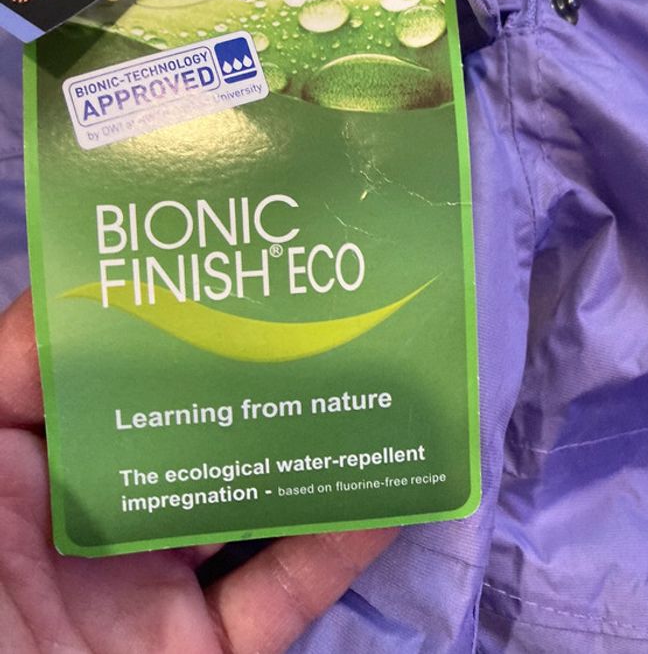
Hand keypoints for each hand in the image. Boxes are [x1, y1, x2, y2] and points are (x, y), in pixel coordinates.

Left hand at [0, 292, 395, 652]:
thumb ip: (8, 373)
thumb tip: (75, 281)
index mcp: (39, 473)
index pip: (112, 380)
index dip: (165, 325)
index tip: (226, 273)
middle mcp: (104, 522)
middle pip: (196, 434)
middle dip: (253, 377)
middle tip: (316, 316)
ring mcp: (158, 591)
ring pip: (252, 506)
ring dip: (312, 453)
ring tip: (370, 384)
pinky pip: (285, 595)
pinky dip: (340, 549)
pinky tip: (388, 494)